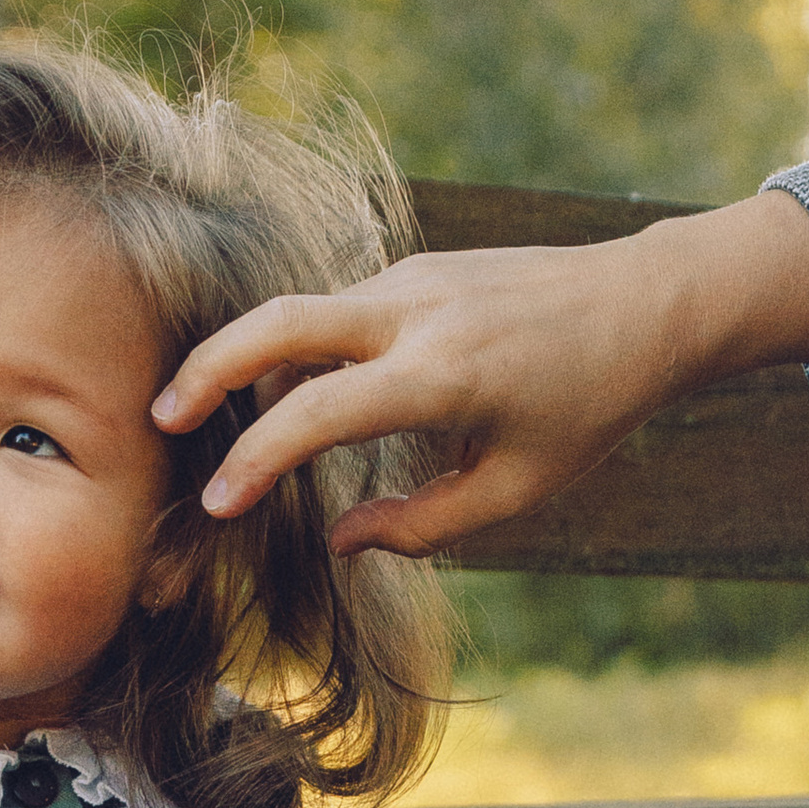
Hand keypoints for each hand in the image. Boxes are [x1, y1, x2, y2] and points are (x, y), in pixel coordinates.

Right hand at [151, 189, 808, 558]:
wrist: (647, 303)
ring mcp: (414, 279)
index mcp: (442, 376)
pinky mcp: (418, 268)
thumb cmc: (589, 408)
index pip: (319, 413)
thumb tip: (342, 538)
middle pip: (280, 324)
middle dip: (208, 369)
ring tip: (214, 421)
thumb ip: (424, 525)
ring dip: (249, 361)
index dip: (256, 459)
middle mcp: (416, 313)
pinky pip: (341, 311)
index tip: (218, 501)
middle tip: (160, 419)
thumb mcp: (518, 488)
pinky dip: (304, 350)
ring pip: (303, 312)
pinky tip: (299, 396)